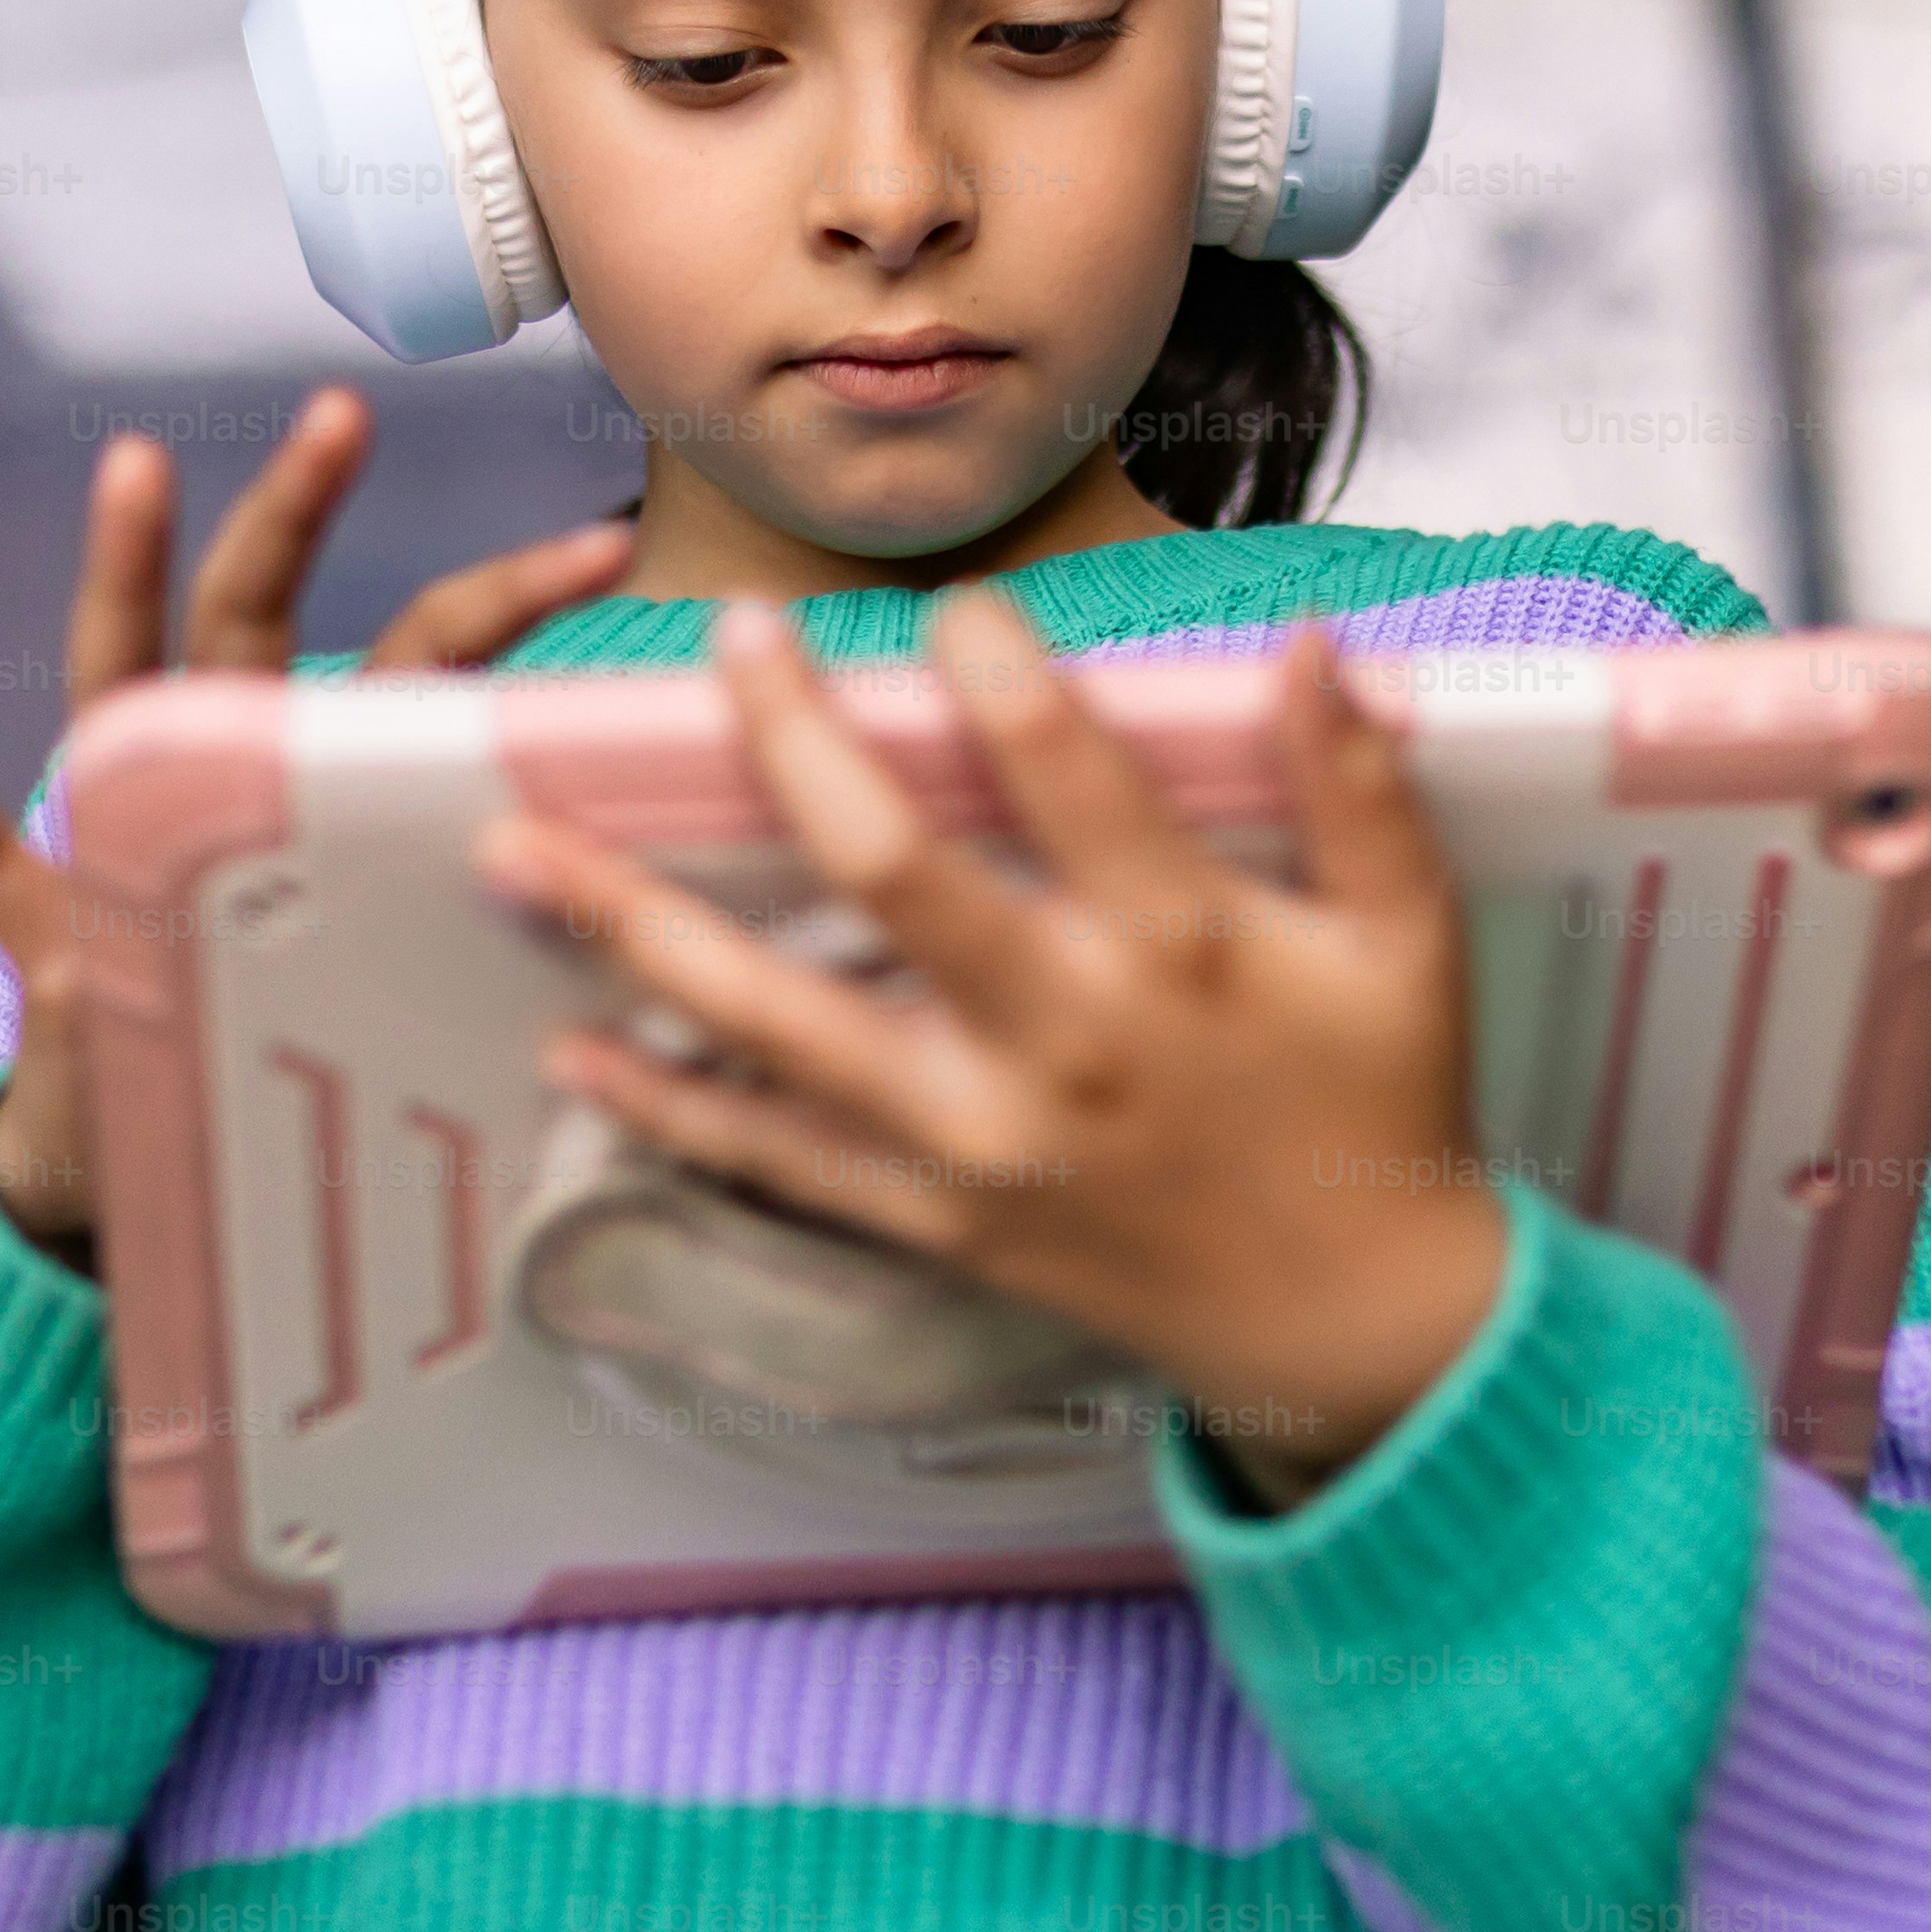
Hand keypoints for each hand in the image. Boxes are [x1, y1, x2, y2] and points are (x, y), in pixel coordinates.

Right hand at [0, 385, 636, 1261]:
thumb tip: (624, 883)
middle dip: (298, 508)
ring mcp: (111, 838)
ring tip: (141, 460)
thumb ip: (464, 917)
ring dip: (125, 568)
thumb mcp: (393, 977)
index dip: (500, 603)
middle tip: (345, 410)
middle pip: (253, 611)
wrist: (140, 1161)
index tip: (594, 546)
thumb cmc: (279, 1047)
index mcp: (314, 778)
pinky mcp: (39, 936)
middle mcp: (208, 772)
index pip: (406, 660)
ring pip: (121, 679)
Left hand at [468, 583, 1505, 1507]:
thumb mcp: (1407, 935)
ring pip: (785, 1023)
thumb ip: (1357, 783)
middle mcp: (1062, 1037)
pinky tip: (574, 1049)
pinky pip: (779, 1160)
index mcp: (1183, 946)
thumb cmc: (1378, 1104)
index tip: (952, 606)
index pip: (1073, 777)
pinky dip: (670, 1107)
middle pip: (893, 873)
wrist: (1353, 1325)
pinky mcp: (937, 1218)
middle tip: (731, 639)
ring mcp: (982, 1139)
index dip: (1003, 677)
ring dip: (644, 932)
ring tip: (523, 853)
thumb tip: (1314, 640)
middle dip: (795, 746)